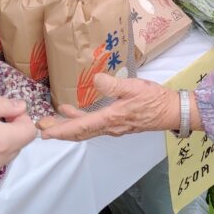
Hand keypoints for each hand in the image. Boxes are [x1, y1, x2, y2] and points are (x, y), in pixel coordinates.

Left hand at [38, 73, 189, 141]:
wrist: (172, 111)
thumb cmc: (155, 100)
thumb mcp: (135, 87)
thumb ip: (114, 85)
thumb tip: (97, 80)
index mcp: (111, 119)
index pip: (80, 128)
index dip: (61, 130)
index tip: (45, 132)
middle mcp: (109, 127)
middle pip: (79, 133)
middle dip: (59, 131)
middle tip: (41, 127)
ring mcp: (114, 127)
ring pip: (85, 130)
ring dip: (68, 127)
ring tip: (53, 120)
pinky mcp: (118, 124)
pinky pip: (94, 126)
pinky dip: (80, 122)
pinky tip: (74, 112)